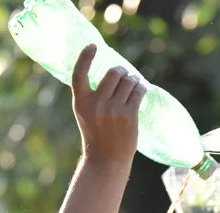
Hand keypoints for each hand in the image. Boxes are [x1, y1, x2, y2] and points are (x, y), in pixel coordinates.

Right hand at [71, 44, 145, 164]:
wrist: (106, 160)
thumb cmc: (96, 134)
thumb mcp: (85, 114)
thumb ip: (91, 95)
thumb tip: (111, 73)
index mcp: (81, 102)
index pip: (79, 74)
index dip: (85, 57)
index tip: (93, 46)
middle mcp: (96, 104)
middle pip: (113, 73)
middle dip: (122, 71)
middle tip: (124, 75)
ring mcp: (113, 109)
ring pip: (128, 81)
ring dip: (133, 79)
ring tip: (134, 83)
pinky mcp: (128, 115)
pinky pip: (138, 91)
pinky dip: (141, 87)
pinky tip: (140, 89)